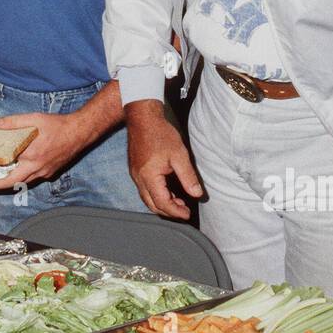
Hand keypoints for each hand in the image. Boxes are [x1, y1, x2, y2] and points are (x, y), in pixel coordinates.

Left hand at [0, 112, 96, 188]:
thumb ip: (14, 122)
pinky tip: (16, 167)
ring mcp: (45, 172)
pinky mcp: (50, 172)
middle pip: (13, 184)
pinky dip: (21, 175)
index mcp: (31, 157)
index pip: (8, 176)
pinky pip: (32, 177)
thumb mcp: (35, 119)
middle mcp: (37, 168)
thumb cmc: (58, 125)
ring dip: (9, 180)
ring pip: (23, 181)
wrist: (80, 132)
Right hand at [126, 100, 202, 219]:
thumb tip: (197, 194)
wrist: (142, 118)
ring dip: (162, 204)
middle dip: (168, 212)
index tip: (187, 214)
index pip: (162, 203)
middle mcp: (139, 179)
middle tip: (184, 211)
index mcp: (149, 176)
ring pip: (147, 199)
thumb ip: (188, 176)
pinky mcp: (135, 170)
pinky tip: (168, 191)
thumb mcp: (179, 155)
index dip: (176, 212)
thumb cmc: (160, 133)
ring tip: (178, 202)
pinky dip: (156, 195)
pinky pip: (145, 190)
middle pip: (152, 205)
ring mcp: (135, 175)